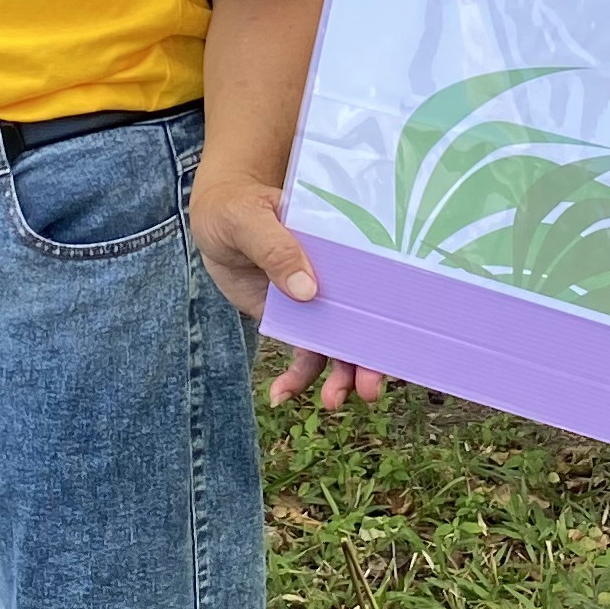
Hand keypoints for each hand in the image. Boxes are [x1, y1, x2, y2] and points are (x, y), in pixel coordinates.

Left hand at [188, 174, 390, 412]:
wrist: (215, 217)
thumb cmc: (238, 206)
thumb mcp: (250, 218)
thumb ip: (276, 249)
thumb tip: (307, 289)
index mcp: (343, 248)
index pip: (378, 285)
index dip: (392, 317)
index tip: (394, 347)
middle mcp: (338, 280)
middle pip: (366, 325)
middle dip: (371, 362)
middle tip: (368, 391)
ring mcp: (317, 304)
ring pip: (340, 348)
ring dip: (341, 379)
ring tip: (331, 402)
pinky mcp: (293, 321)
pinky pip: (303, 357)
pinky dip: (296, 380)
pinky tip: (280, 396)